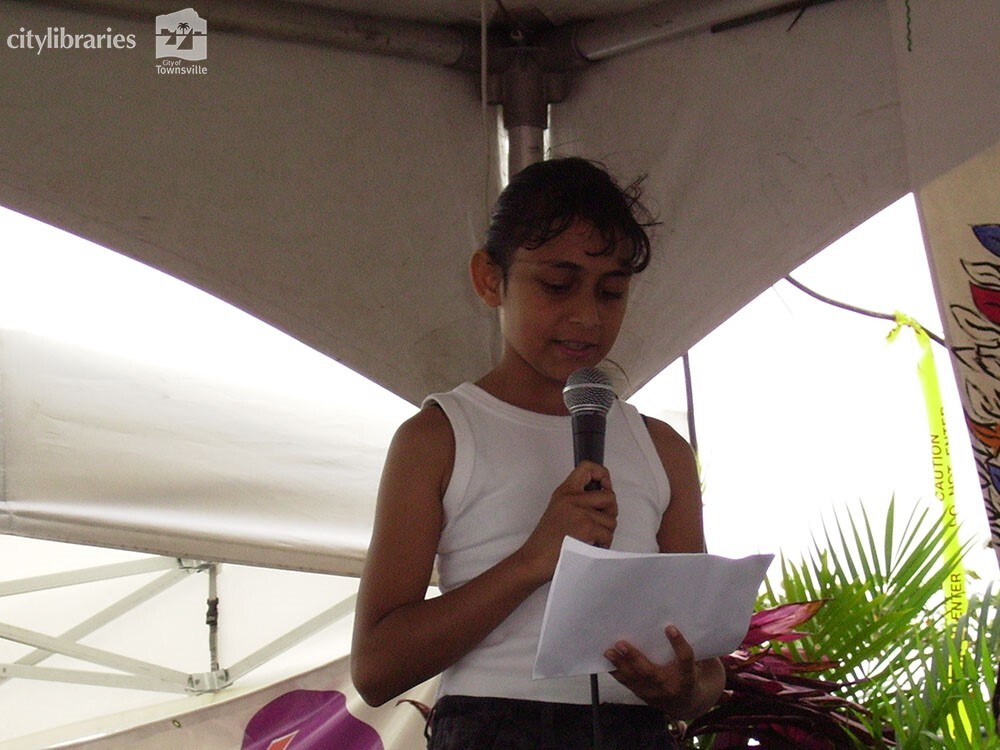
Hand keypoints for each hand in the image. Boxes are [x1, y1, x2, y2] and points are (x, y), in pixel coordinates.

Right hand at [515, 461, 616, 581]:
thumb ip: (577, 500)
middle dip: (610, 513)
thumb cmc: (546, 541)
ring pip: (611, 519)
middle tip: (599, 524)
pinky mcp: (586, 527)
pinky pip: (608, 534)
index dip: (603, 475)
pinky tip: (590, 547)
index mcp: (564, 491)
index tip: (604, 488)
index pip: (587, 467)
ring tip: (590, 539)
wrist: (534, 559)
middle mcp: (572, 498)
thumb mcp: (558, 509)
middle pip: (609, 496)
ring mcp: (580, 512)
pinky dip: (603, 544)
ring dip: (606, 532)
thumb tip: (604, 500)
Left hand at [604, 624, 720, 718]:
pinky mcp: (643, 695)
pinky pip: (628, 684)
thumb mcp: (696, 663)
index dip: (679, 644)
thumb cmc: (688, 674)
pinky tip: (607, 661)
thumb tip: (679, 617)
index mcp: (688, 675)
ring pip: (635, 679)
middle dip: (634, 658)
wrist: (686, 703)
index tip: (670, 627)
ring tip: (608, 652)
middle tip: (620, 643)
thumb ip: (688, 646)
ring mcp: (655, 694)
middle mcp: (670, 686)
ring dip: (620, 665)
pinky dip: (616, 672)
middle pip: (651, 672)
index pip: (685, 659)